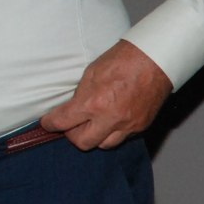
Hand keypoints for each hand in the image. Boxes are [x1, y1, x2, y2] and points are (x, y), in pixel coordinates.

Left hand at [41, 39, 172, 149]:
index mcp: (94, 103)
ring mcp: (128, 125)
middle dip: (73, 134)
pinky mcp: (142, 126)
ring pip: (104, 144)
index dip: (50, 124)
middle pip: (83, 142)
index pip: (63, 123)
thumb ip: (81, 96)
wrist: (155, 60)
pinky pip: (123, 138)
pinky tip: (113, 120)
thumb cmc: (123, 61)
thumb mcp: (91, 73)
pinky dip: (115, 132)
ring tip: (95, 124)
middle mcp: (111, 118)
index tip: (49, 123)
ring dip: (96, 136)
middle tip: (73, 124)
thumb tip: (73, 110)